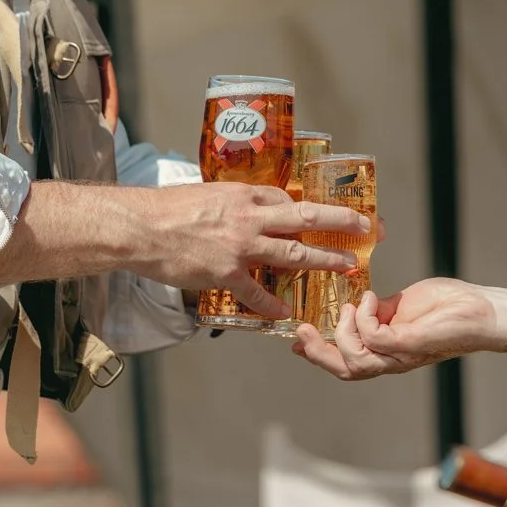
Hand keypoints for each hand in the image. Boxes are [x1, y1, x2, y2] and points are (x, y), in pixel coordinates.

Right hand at [127, 183, 370, 318]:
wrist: (140, 227)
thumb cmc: (167, 209)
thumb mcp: (206, 192)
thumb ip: (232, 203)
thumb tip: (247, 210)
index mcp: (244, 196)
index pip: (287, 200)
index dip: (310, 209)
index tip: (327, 216)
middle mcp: (250, 219)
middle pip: (307, 218)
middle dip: (341, 223)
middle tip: (367, 228)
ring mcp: (241, 247)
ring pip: (294, 253)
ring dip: (324, 261)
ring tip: (346, 268)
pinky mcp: (226, 274)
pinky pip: (257, 294)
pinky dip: (273, 306)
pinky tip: (286, 314)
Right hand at [291, 278, 499, 380]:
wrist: (485, 312)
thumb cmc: (452, 306)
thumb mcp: (403, 304)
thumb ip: (379, 310)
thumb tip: (358, 305)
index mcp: (388, 350)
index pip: (348, 361)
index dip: (319, 355)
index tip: (297, 341)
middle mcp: (392, 359)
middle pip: (345, 370)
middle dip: (318, 354)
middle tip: (303, 332)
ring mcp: (401, 355)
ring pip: (355, 360)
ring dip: (343, 333)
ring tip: (349, 308)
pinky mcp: (409, 345)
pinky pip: (372, 337)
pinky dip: (364, 315)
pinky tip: (370, 299)